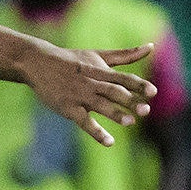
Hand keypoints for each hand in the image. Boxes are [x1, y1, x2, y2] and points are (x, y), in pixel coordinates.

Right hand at [16, 42, 154, 147]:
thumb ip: (126, 55)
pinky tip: (109, 142)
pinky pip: (84, 121)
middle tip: (146, 110)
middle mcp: (92, 82)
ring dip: (115, 114)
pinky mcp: (68, 108)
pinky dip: (96, 132)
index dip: (138, 85)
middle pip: (114, 91)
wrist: (38, 62)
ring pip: (100, 105)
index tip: (153, 92)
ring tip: (130, 122)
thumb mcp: (98, 55)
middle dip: (130, 101)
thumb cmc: (72, 60)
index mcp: (101, 71)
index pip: (123, 78)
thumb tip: (151, 47)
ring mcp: (80, 95)